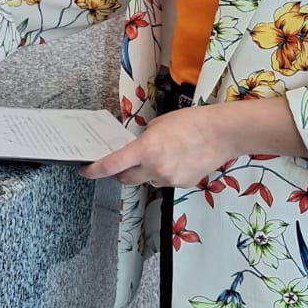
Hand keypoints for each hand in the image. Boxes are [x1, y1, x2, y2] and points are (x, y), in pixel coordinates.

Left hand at [81, 104, 236, 187]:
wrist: (222, 134)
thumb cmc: (191, 122)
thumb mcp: (158, 125)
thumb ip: (143, 141)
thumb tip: (134, 151)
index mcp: (145, 150)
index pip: (112, 166)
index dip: (94, 171)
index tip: (85, 171)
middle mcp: (155, 169)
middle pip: (126, 179)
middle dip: (119, 173)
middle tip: (120, 163)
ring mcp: (169, 179)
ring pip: (147, 180)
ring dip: (145, 172)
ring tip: (161, 154)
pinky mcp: (182, 185)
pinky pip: (165, 181)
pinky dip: (164, 173)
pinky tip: (177, 159)